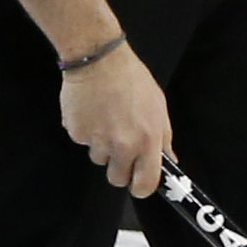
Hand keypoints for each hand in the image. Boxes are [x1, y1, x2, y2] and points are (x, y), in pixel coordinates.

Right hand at [59, 43, 170, 192]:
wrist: (99, 60)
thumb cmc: (131, 79)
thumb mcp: (158, 107)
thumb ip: (163, 138)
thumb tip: (168, 160)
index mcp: (147, 140)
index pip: (145, 184)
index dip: (141, 187)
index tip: (138, 182)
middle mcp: (122, 145)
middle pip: (117, 179)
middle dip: (119, 167)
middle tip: (119, 146)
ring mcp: (97, 140)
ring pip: (98, 159)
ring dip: (101, 146)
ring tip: (105, 119)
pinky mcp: (77, 133)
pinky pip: (82, 142)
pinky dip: (86, 131)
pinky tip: (92, 112)